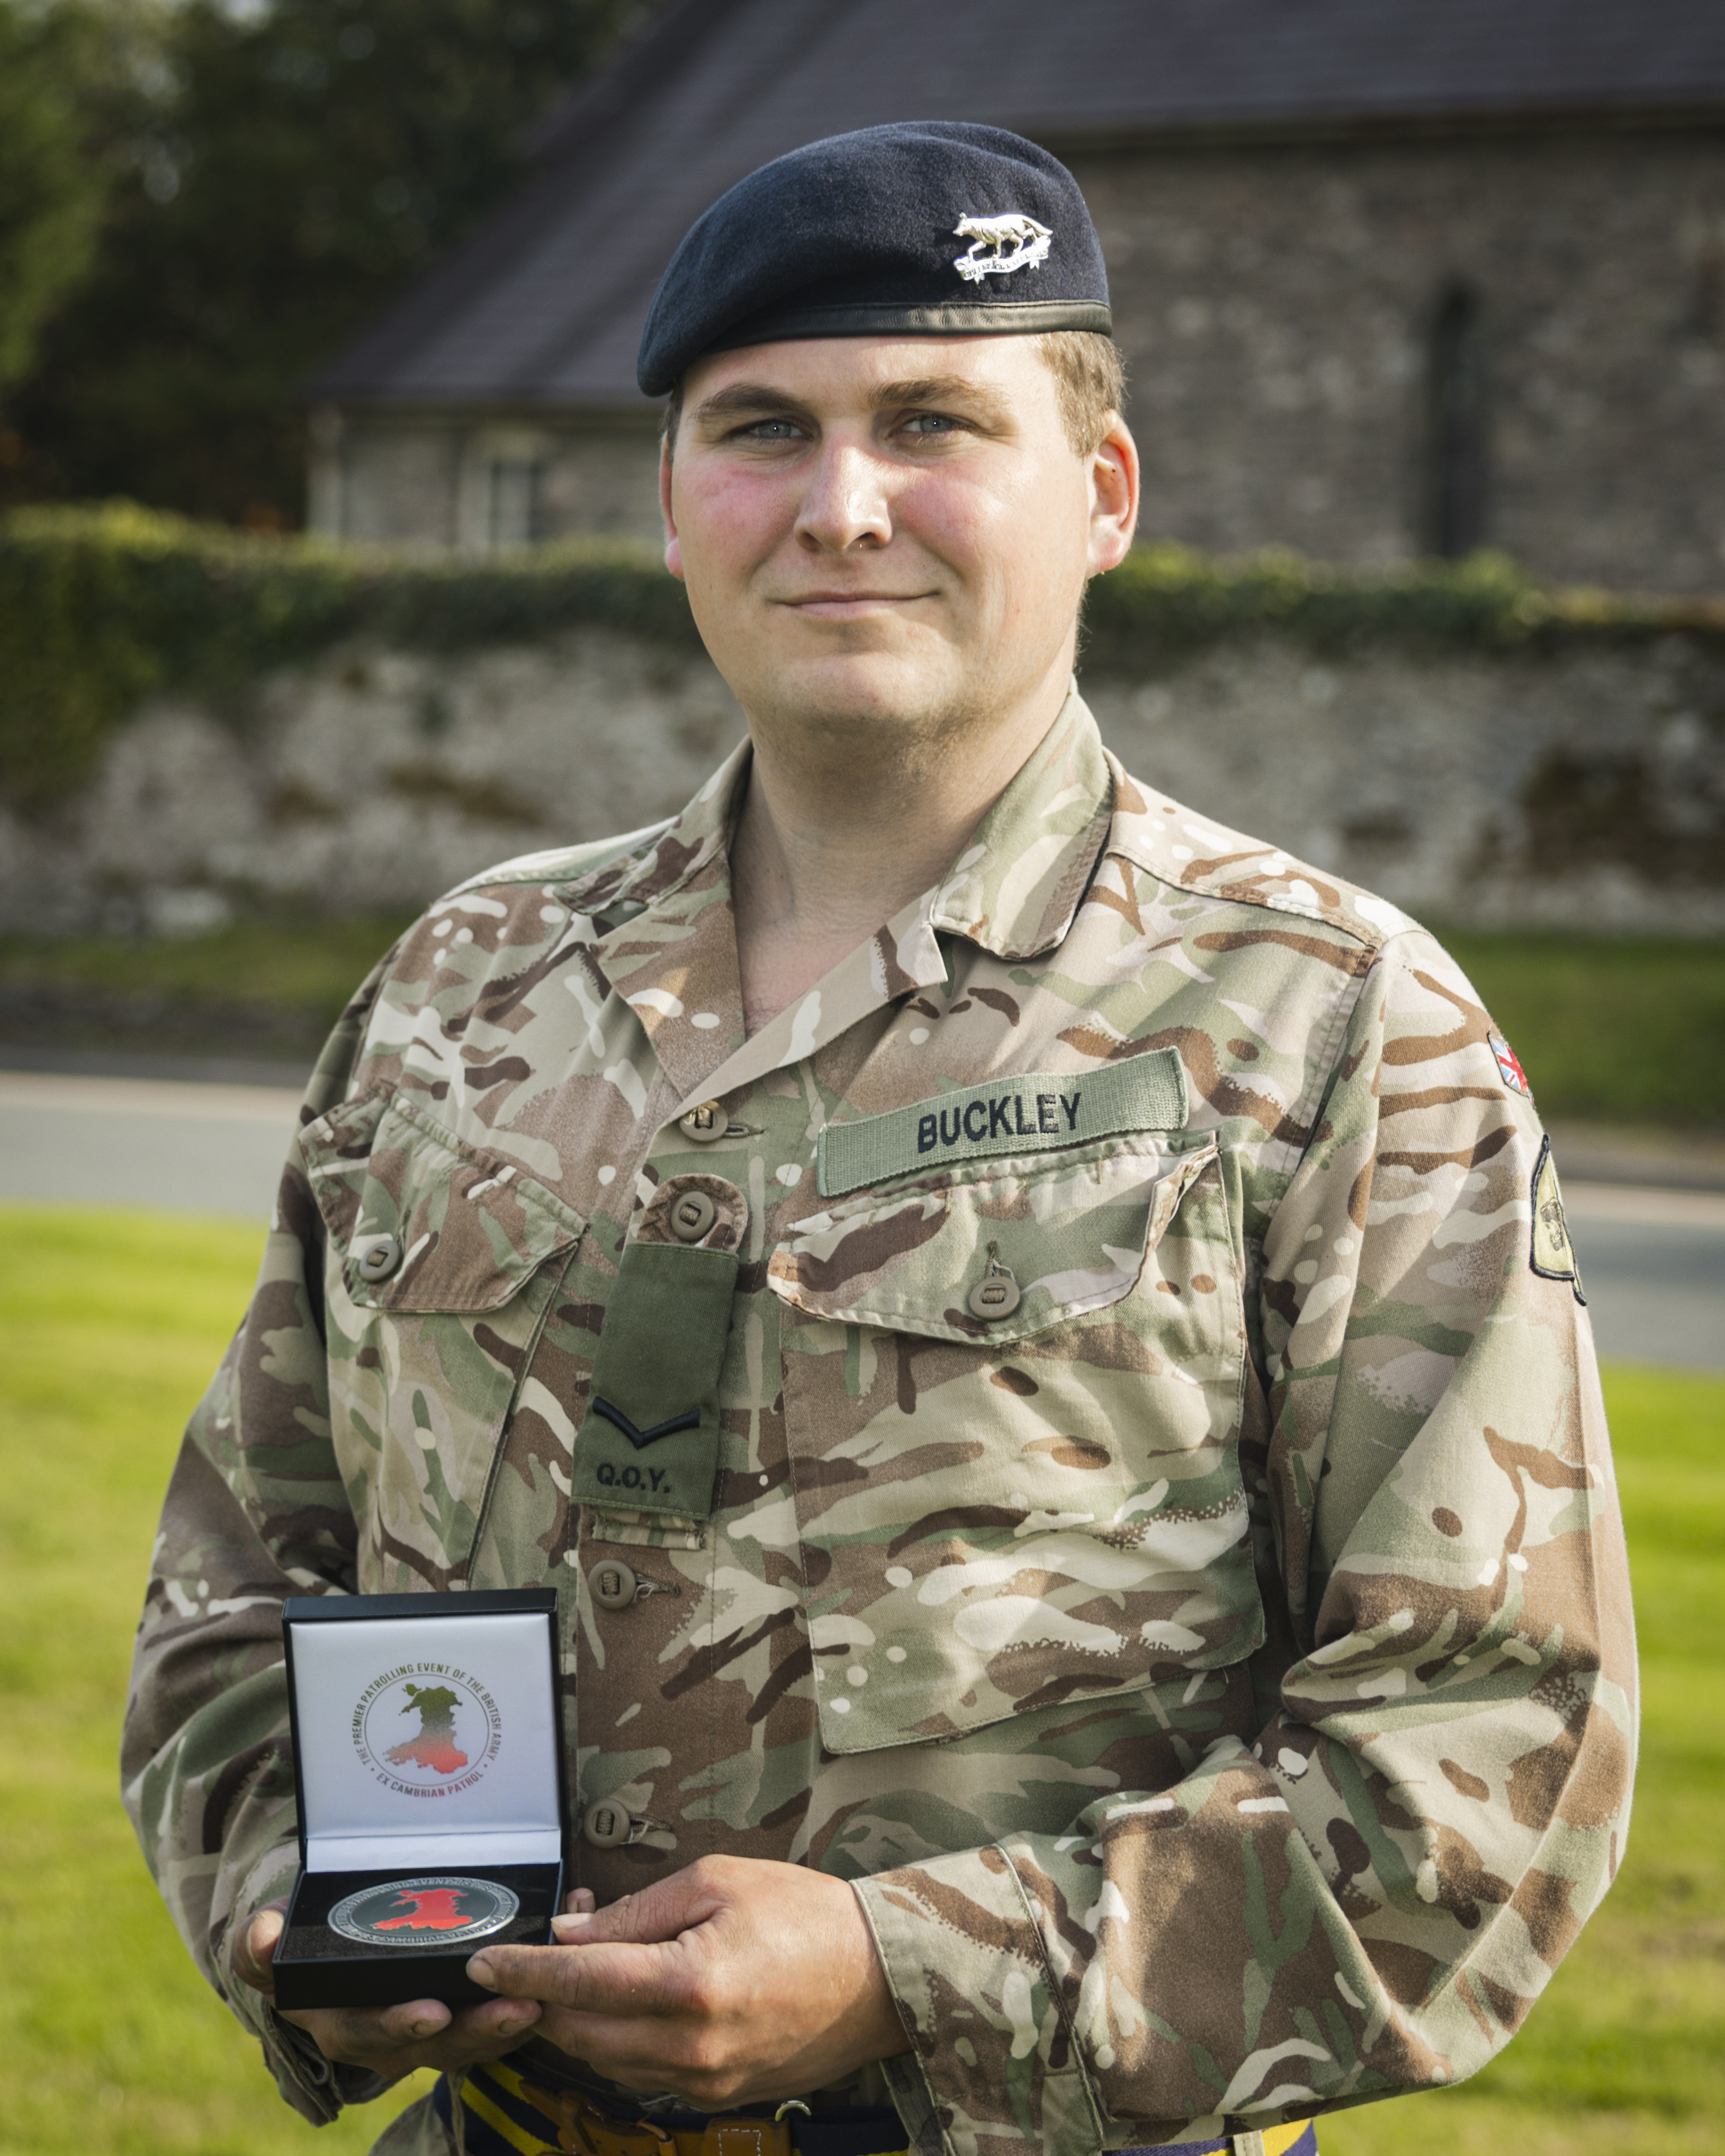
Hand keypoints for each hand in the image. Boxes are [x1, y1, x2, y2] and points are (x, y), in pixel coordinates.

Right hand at [233, 1897, 568, 2078]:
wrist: (326, 1946)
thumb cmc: (299, 1942)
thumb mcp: (267, 1943)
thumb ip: (259, 1945)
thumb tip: (261, 1938)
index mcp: (345, 2022)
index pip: (373, 2034)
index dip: (401, 2026)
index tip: (433, 2012)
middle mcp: (393, 2036)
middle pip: (443, 2043)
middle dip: (481, 2028)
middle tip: (520, 2007)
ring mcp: (436, 2027)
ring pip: (481, 2034)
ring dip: (518, 2016)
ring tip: (553, 1992)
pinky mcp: (470, 2006)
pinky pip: (505, 2005)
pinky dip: (539, 1977)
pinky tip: (569, 1936)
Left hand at [467, 1857, 909, 2108]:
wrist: (879, 1978)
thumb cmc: (805, 1914)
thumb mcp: (718, 1882)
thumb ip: (637, 1913)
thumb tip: (571, 1934)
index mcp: (689, 1984)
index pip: (578, 1981)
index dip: (523, 1969)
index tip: (483, 1959)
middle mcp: (689, 2047)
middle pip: (578, 2031)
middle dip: (542, 1993)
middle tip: (541, 1947)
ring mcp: (703, 2081)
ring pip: (603, 2058)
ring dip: (577, 2017)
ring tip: (586, 1964)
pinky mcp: (716, 2096)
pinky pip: (640, 2072)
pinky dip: (617, 2038)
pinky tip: (624, 1997)